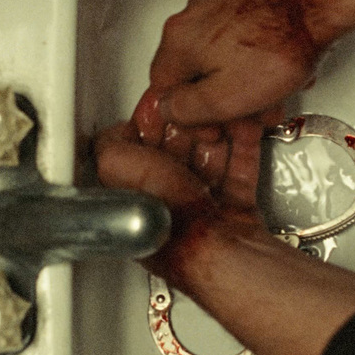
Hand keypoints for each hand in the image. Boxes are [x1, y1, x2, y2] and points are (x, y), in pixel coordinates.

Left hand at [94, 117, 268, 289]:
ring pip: (210, 155)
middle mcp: (167, 201)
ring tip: (226, 110)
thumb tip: (109, 133)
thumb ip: (109, 146)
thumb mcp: (122, 168)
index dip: (152, 122)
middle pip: (176, 148)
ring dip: (219, 129)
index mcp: (137, 194)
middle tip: (199, 104)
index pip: (139, 149)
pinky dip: (244, 145)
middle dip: (189, 123)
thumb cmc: (175, 223)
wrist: (223, 252)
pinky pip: (240, 168)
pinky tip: (245, 127)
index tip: (166, 103)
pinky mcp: (234, 209)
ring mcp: (201, 206)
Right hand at [140, 0, 323, 137]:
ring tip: (273, 95)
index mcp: (178, 41)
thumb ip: (188, 110)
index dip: (188, 119)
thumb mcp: (226, 98)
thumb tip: (169, 111)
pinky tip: (279, 65)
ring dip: (243, 81)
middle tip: (247, 118)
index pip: (163, 90)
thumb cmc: (281, 42)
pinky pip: (240, 33)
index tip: (212, 129)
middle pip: (195, 72)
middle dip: (222, 102)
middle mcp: (192, 14)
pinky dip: (254, 55)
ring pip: (221, 53)